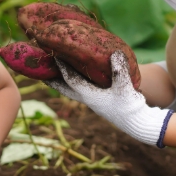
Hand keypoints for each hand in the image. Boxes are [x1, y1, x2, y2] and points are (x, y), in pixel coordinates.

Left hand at [45, 51, 172, 146]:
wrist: (137, 122)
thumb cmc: (129, 106)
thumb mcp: (126, 88)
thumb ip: (120, 71)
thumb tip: (115, 53)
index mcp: (90, 96)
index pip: (71, 80)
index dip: (62, 68)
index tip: (53, 55)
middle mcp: (87, 98)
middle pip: (64, 88)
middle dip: (52, 79)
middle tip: (38, 70)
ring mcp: (92, 100)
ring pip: (71, 89)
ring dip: (61, 80)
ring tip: (52, 71)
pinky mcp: (99, 99)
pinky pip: (82, 88)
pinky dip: (75, 80)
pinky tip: (78, 73)